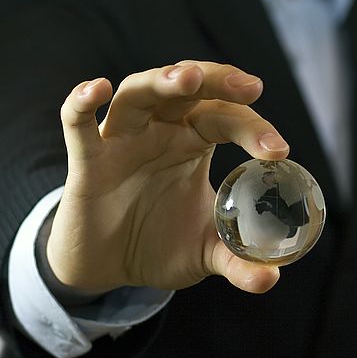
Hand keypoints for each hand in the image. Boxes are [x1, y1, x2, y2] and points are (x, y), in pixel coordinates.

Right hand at [46, 60, 289, 294]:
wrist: (107, 267)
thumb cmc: (157, 243)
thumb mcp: (203, 254)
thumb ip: (237, 261)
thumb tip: (271, 278)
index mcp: (194, 142)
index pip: (227, 117)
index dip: (254, 127)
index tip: (279, 150)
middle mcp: (160, 130)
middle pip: (187, 88)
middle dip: (217, 80)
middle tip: (250, 88)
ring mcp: (122, 139)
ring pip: (138, 92)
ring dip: (162, 81)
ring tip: (187, 79)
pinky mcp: (87, 160)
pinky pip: (77, 124)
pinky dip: (81, 103)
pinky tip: (97, 89)